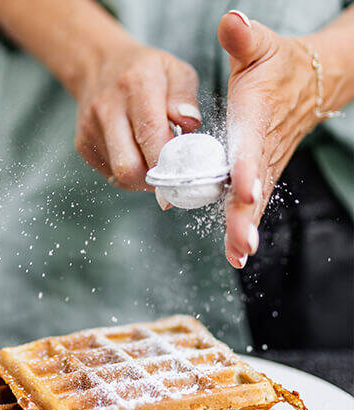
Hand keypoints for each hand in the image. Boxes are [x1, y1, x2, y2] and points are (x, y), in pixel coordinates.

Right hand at [75, 43, 201, 191]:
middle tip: (168, 169)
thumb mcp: (174, 70)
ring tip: (153, 158)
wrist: (98, 66)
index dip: (168, 161)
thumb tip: (189, 124)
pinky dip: (128, 175)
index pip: (151, 136)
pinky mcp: (83, 145)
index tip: (182, 167)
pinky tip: (136, 155)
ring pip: (120, 176)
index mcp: (135, 85)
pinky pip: (111, 175)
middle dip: (153, 176)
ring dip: (142, 177)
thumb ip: (185, 97)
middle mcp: (108, 109)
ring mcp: (91, 129)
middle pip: (129, 166)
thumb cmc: (143, 71)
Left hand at [218, 10, 319, 268]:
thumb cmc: (278, 66)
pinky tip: (237, 252)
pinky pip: (252, 202)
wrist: (310, 83)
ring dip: (244, 229)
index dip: (249, 167)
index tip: (245, 191)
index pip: (253, 145)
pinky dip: (243, 226)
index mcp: (258, 117)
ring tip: (237, 256)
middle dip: (246, 215)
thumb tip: (230, 20)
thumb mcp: (261, 47)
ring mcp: (264, 164)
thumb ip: (244, 38)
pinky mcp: (262, 173)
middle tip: (240, 245)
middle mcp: (262, 147)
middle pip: (254, 185)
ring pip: (253, 201)